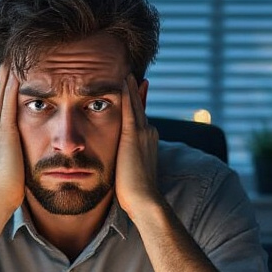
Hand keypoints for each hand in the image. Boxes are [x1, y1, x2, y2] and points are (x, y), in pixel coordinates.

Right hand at [0, 67, 25, 219]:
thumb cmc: (5, 189)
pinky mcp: (4, 133)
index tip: (6, 71)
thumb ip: (10, 150)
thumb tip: (16, 147)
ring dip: (6, 75)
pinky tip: (18, 72)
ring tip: (12, 55)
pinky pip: (9, 103)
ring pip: (0, 94)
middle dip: (2, 75)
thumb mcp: (7, 163)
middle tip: (8, 54)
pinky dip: (12, 87)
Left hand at [115, 75, 160, 220]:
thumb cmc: (135, 194)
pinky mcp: (133, 134)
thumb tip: (122, 164)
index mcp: (148, 142)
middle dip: (136, 92)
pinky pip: (129, 107)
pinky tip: (123, 79)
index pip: (140, 119)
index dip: (138, 105)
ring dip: (131, 87)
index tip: (135, 92)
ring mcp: (143, 132)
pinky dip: (127, 92)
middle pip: (140, 107)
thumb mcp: (131, 173)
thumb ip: (128, 163)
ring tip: (127, 72)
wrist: (144, 200)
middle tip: (132, 74)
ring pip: (136, 104)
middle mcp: (149, 133)